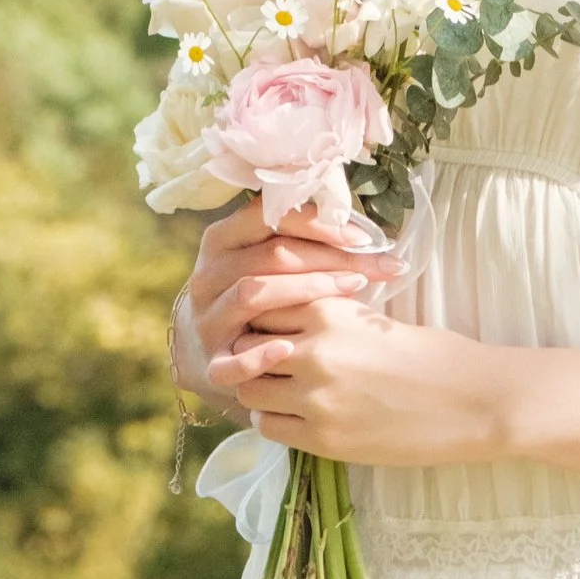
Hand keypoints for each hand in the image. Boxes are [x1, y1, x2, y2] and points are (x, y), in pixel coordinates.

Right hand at [180, 198, 397, 392]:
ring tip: (352, 291)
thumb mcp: (268, 262)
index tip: (362, 237)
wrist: (212, 349)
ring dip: (305, 290)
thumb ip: (302, 243)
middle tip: (371, 269)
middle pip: (269, 256)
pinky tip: (289, 349)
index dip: (316, 223)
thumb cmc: (260, 296)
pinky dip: (258, 355)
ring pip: (252, 294)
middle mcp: (209, 275)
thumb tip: (364, 236)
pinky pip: (230, 360)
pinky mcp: (210, 361)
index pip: (267, 216)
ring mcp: (208, 318)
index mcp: (222, 239)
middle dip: (327, 259)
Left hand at [212, 284, 519, 469]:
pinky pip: (269, 427)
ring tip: (284, 391)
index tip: (271, 327)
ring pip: (249, 391)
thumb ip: (325, 320)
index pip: (259, 306)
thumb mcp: (373, 318)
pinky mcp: (323, 439)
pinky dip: (275, 421)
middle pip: (245, 347)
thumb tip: (282, 328)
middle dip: (251, 353)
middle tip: (270, 361)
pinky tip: (298, 416)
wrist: (473, 401)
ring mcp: (315, 398)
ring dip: (260, 389)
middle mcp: (313, 351)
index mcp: (328, 310)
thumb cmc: (434, 354)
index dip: (261, 317)